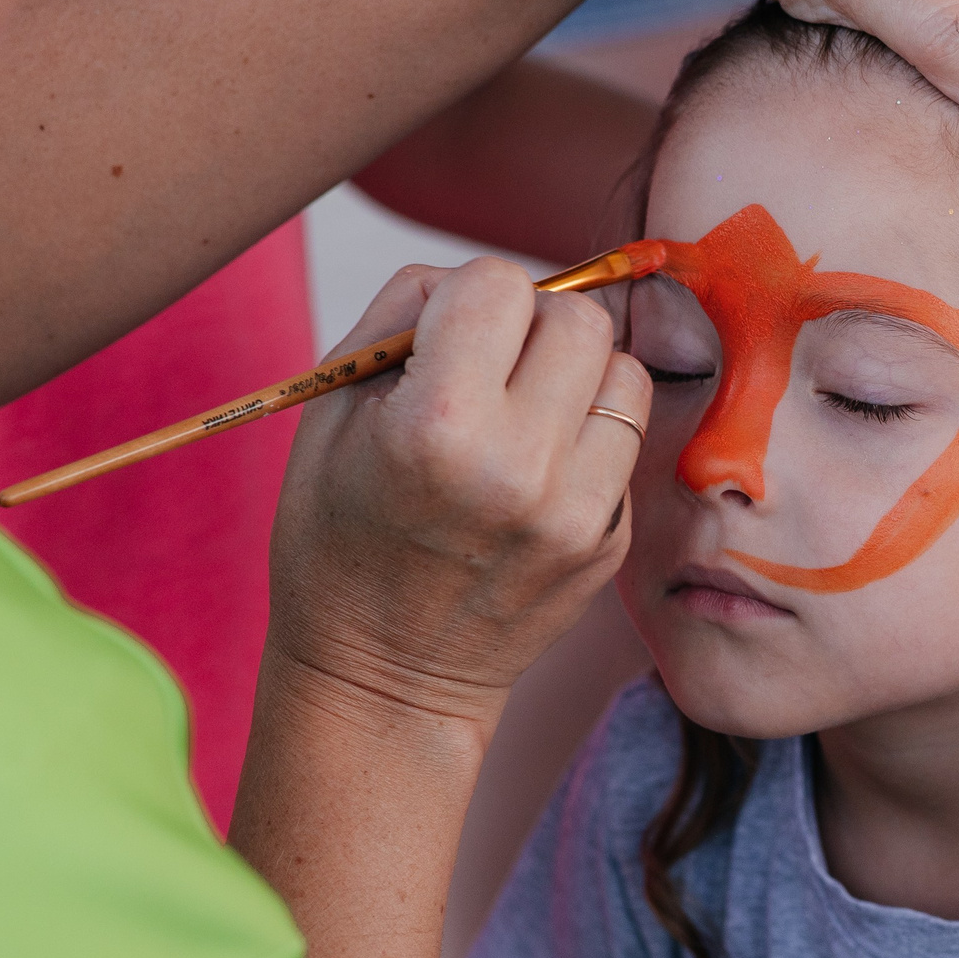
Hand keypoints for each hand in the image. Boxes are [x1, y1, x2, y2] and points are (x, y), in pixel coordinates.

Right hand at [264, 259, 651, 729]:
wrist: (382, 679)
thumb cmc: (338, 539)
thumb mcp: (331, 414)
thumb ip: (403, 317)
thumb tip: (477, 278)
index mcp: (436, 428)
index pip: (499, 283)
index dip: (467, 300)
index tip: (444, 342)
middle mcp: (519, 467)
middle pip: (579, 318)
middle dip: (532, 326)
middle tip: (489, 373)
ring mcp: (577, 512)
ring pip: (625, 372)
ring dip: (577, 376)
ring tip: (522, 417)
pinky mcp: (610, 541)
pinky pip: (627, 440)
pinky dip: (589, 437)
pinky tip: (536, 475)